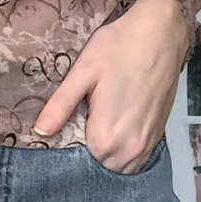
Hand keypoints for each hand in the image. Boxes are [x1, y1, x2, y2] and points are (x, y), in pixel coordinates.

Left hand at [32, 0, 186, 173]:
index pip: (78, 161)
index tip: (63, 125)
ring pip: (119, 168)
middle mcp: (130, 149)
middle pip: (99, 167)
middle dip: (86, 152)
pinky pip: (136, 159)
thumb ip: (61, 105)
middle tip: (78, 121)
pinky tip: (114, 126)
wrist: (160, 34)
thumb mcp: (83, 70)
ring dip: (105, 154)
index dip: (67, 145)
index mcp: (106, 136)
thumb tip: (40, 131)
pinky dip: (122, 151)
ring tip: (95, 123)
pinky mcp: (158, 135)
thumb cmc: (118, 47)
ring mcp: (147, 145)